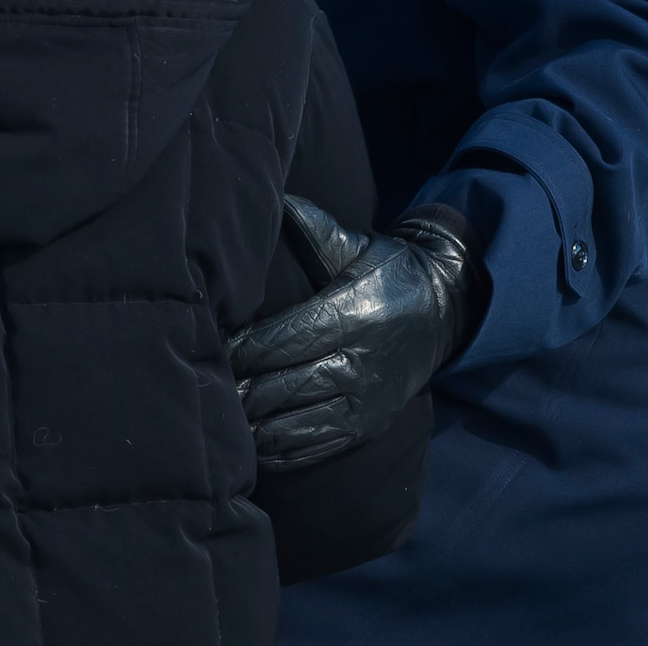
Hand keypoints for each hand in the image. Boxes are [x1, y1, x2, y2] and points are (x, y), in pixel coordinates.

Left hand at [227, 196, 477, 469]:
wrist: (445, 312)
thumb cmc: (386, 271)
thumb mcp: (356, 243)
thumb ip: (313, 227)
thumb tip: (272, 197)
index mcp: (351, 314)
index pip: (285, 338)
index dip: (244, 348)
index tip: (210, 346)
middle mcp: (360, 361)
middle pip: (286, 383)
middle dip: (241, 389)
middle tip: (201, 388)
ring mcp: (366, 400)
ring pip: (298, 421)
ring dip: (255, 425)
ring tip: (219, 421)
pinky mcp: (370, 425)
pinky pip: (320, 446)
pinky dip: (283, 450)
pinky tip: (253, 447)